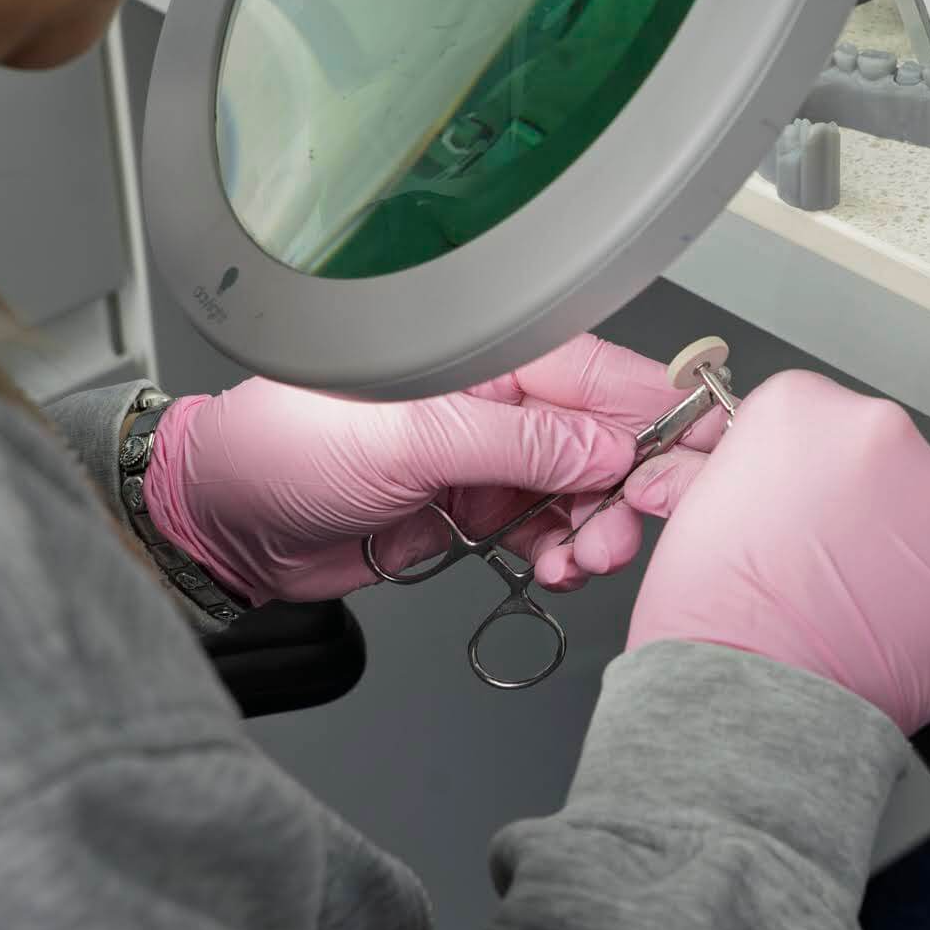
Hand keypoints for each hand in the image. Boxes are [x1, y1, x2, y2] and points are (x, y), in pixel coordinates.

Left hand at [142, 335, 722, 605]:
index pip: (603, 376)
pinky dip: (563, 555)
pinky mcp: (476, 511)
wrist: (225, 525)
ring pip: (584, 493)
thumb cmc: (281, 451)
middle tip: (622, 534)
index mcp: (485, 358)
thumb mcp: (403, 440)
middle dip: (628, 491)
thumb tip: (603, 447)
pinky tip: (554, 571)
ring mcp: (489, 459)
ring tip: (577, 563)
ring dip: (595, 533)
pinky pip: (549, 531)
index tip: (704, 459)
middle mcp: (497, 403)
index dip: (661, 416)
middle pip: (606, 441)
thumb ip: (512, 442)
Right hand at [621, 371, 929, 734]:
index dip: (796, 469)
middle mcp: (884, 436)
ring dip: (898, 550)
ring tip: (849, 602)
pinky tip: (887, 630)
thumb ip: (707, 477)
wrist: (755, 705)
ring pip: (925, 515)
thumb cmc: (715, 620)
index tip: (789, 504)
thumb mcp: (690, 521)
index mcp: (805, 409)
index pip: (813, 417)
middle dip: (855, 503)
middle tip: (816, 560)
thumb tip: (687, 471)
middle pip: (876, 459)